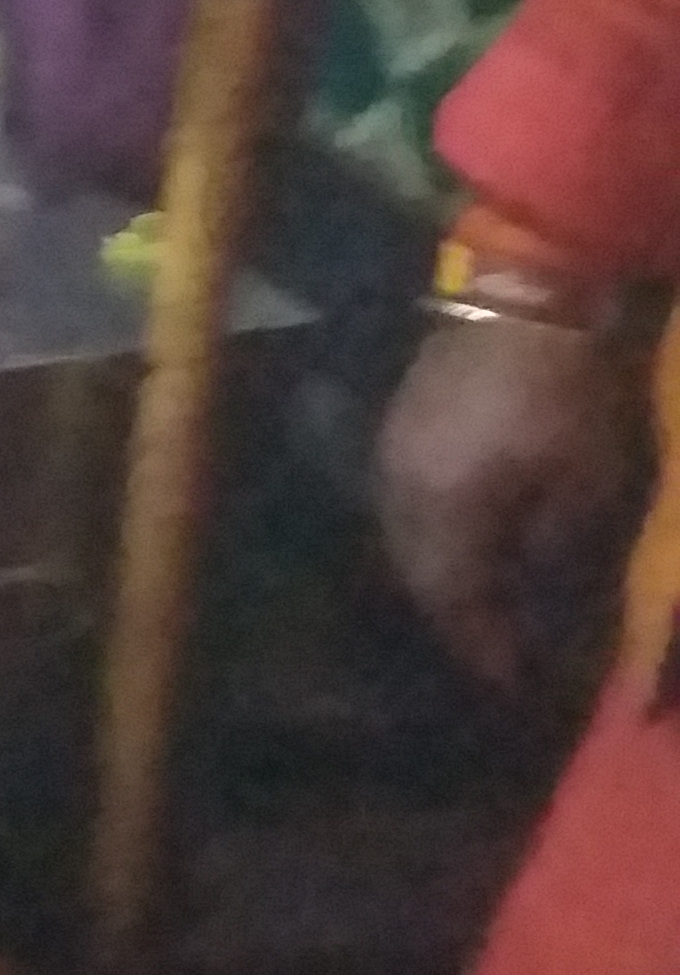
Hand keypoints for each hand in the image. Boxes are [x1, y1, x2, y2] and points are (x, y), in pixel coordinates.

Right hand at [379, 313, 643, 687]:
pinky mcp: (400, 427)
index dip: (483, 645)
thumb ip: (550, 543)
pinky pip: (406, 505)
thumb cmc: (563, 389)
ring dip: (440, 578)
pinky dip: (433, 538)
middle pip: (417, 575)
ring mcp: (391, 453)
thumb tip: (532, 585)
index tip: (512, 683)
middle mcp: (400, 488)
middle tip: (494, 650)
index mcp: (442, 507)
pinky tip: (465, 542)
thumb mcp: (583, 478)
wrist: (525, 291)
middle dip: (454, 618)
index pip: (453, 599)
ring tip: (481, 604)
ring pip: (404, 541)